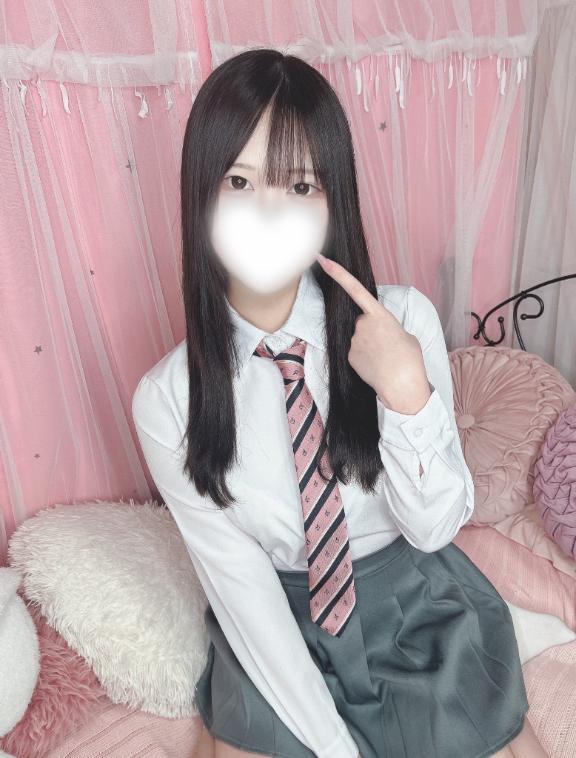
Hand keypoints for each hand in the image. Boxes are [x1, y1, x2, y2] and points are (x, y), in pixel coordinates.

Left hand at [316, 253, 430, 414]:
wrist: (402, 385)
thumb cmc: (409, 359)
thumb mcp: (406, 335)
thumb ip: (389, 327)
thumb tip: (380, 333)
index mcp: (380, 315)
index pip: (355, 289)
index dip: (338, 273)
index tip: (322, 261)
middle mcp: (362, 325)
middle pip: (362, 322)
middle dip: (372, 330)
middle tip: (388, 345)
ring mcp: (353, 341)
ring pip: (359, 338)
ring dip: (369, 345)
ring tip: (385, 358)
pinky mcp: (349, 356)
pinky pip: (356, 352)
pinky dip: (365, 357)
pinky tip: (377, 366)